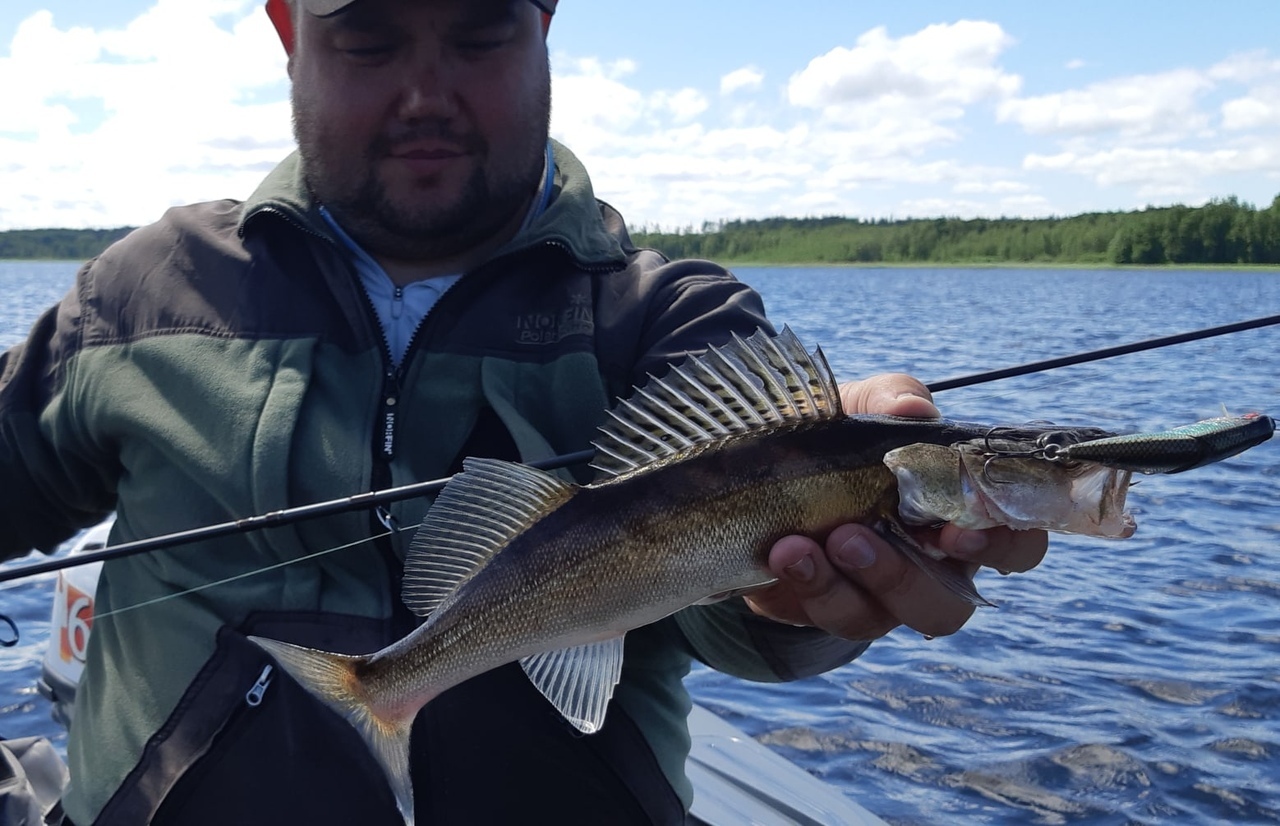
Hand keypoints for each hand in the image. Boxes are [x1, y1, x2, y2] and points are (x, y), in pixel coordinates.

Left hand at [743, 374, 1048, 639]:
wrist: (764, 473)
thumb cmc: (841, 439)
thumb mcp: (861, 406)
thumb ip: (893, 398)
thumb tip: (914, 410)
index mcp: (961, 513)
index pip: (1017, 544)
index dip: (1001, 547)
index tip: (957, 532)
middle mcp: (936, 564)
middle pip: (954, 602)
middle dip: (907, 577)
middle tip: (859, 534)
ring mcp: (889, 595)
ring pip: (895, 617)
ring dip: (856, 581)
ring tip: (811, 542)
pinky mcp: (842, 608)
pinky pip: (842, 616)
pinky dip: (812, 583)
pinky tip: (785, 552)